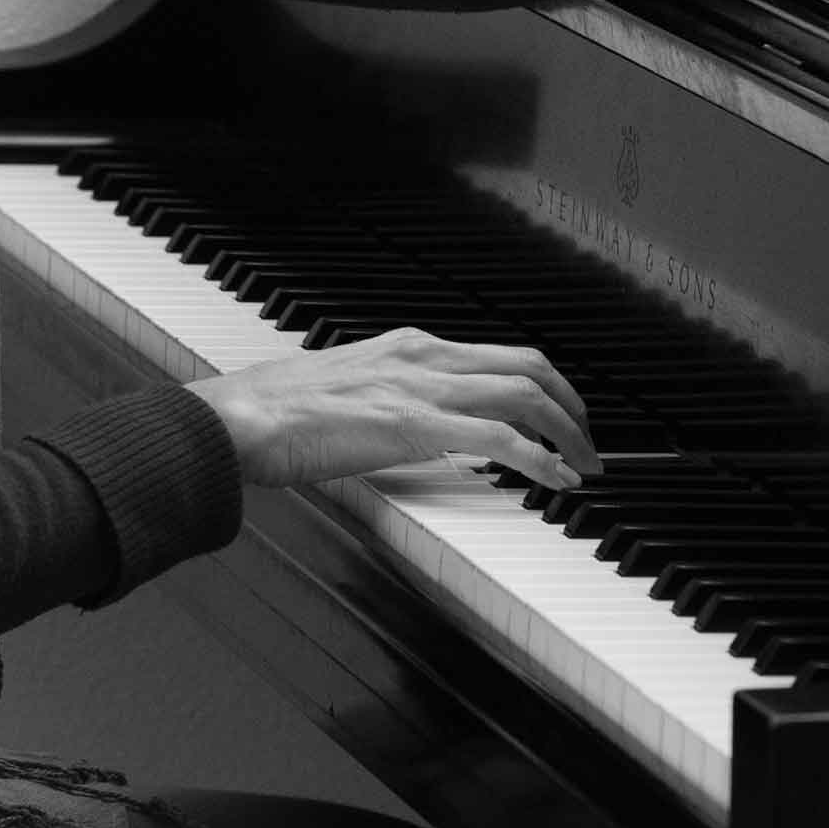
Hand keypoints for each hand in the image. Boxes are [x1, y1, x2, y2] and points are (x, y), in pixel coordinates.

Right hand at [185, 328, 599, 492]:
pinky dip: (540, 459)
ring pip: (524, 395)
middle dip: (572, 406)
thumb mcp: (349, 392)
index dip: (544, 386)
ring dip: (567, 433)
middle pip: (527, 367)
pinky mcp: (414, 424)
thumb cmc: (277, 413)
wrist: (240, 418)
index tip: (561, 418)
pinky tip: (556, 481)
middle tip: (589, 444)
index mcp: (409, 346)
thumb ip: (391, 402)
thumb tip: (420, 430)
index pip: (498, 355)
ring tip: (584, 466)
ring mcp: (420, 387)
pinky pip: (499, 439)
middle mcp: (423, 356)